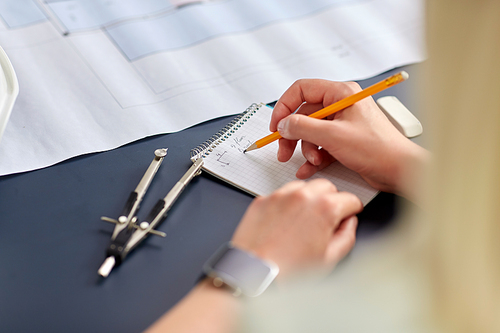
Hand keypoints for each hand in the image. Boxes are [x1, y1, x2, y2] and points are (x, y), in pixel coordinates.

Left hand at [231, 179, 361, 276]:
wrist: (254, 273)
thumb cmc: (289, 271)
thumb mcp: (329, 259)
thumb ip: (346, 236)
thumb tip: (349, 224)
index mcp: (325, 209)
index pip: (350, 199)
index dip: (352, 210)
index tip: (348, 215)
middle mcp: (303, 196)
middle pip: (327, 187)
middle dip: (331, 200)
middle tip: (326, 219)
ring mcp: (281, 195)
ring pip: (303, 187)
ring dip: (308, 198)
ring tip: (303, 221)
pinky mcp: (263, 200)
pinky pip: (281, 194)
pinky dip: (287, 203)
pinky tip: (285, 222)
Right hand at [269, 79, 427, 196]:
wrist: (399, 170)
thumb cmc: (377, 148)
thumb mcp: (332, 136)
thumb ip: (302, 128)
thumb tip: (283, 124)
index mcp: (340, 93)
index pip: (302, 90)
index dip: (285, 107)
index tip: (276, 126)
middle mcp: (341, 105)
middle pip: (304, 114)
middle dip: (293, 134)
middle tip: (283, 150)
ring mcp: (342, 123)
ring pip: (311, 132)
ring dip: (306, 149)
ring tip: (312, 162)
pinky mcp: (344, 139)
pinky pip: (320, 144)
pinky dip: (313, 157)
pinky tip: (309, 169)